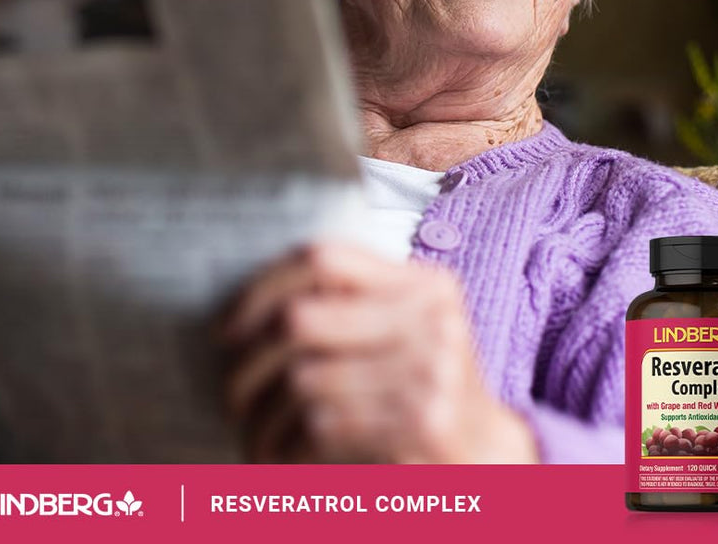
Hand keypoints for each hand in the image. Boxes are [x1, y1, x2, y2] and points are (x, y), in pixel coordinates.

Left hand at [218, 242, 537, 462]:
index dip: (262, 286)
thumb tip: (254, 299)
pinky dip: (288, 444)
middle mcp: (432, 318)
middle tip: (231, 390)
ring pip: (303, 378)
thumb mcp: (409, 331)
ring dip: (263, 415)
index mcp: (425, 285)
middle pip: (301, 319)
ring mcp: (433, 370)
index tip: (229, 326)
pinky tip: (282, 454)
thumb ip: (356, 303)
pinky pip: (323, 424)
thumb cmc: (428, 389)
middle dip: (250, 361)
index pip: (324, 258)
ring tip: (252, 432)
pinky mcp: (424, 424)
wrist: (488, 458)